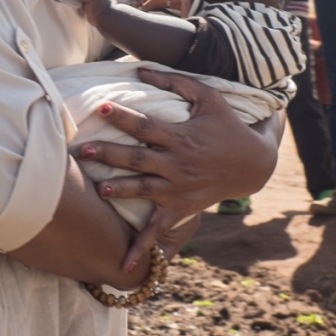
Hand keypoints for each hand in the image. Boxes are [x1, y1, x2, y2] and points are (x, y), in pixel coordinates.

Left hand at [78, 68, 278, 268]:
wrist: (253, 164)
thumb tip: (141, 70)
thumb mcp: (208, 98)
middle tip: (82, 150)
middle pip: (137, 159)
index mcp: (180, 137)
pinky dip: (142, 249)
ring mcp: (177, 189)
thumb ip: (175, 82)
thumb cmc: (226, 125)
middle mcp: (176, 164)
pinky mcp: (180, 209)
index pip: (146, 126)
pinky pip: (158, 231)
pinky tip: (123, 266)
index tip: (101, 109)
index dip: (124, 118)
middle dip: (109, 155)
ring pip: (143, 191)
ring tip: (98, 190)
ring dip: (120, 190)